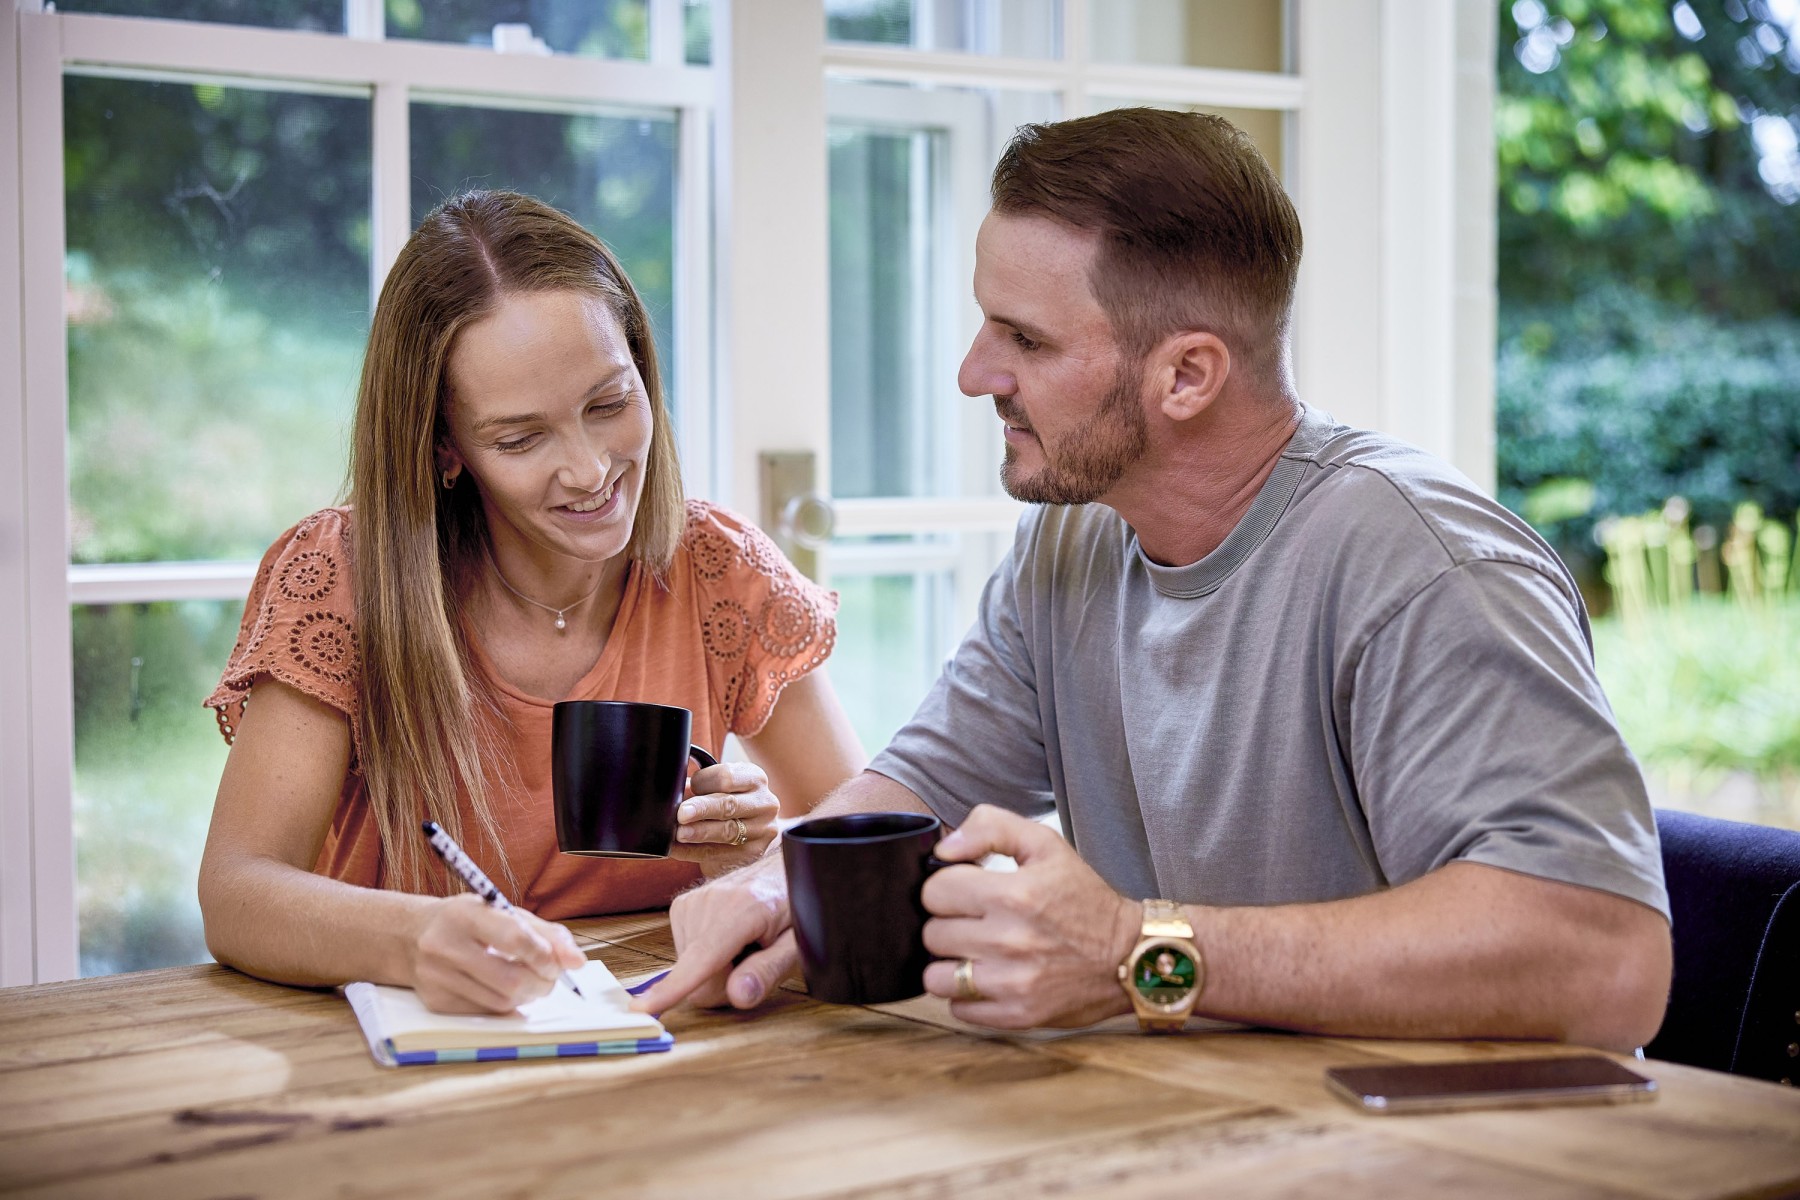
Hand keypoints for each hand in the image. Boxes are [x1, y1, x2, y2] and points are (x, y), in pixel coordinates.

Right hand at [407, 894, 585, 1013]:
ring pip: (501, 1002)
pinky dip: (505, 1005)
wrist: (410, 936)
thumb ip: (546, 933)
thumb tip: (577, 962)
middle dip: (542, 983)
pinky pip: (485, 1013)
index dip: (544, 955)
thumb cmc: (470, 921)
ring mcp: (436, 977)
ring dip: (527, 996)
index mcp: (465, 914)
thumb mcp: (504, 913)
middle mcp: (445, 946)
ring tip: (528, 981)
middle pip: (511, 980)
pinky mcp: (435, 1002)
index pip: (515, 939)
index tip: (556, 962)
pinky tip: (502, 989)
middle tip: (549, 977)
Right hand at [630, 852, 796, 1013]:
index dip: (674, 988)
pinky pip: (684, 955)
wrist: (780, 870)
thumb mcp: (797, 944)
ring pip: (687, 969)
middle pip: (697, 977)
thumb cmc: (794, 907)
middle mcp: (711, 900)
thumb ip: (769, 971)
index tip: (642, 1007)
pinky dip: (705, 955)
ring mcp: (692, 900)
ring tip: (744, 946)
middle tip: (753, 962)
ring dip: (716, 969)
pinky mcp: (682, 905)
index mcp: (744, 908)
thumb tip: (737, 995)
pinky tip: (728, 940)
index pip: (704, 957)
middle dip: (723, 984)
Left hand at [669, 760, 779, 876]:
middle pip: (729, 804)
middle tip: (682, 814)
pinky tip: (678, 849)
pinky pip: (719, 853)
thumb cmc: (731, 802)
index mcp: (755, 778)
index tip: (688, 788)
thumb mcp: (720, 788)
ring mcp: (763, 829)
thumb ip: (698, 788)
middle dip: (702, 809)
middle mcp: (765, 803)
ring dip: (699, 832)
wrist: (755, 830)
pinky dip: (694, 852)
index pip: (726, 776)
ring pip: (728, 831)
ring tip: (679, 833)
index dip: (702, 782)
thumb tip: (675, 791)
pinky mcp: (754, 853)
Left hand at [920, 805, 1139, 1028]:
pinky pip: (958, 1009)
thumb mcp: (1046, 845)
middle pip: (932, 934)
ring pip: (935, 977)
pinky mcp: (1017, 1015)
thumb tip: (944, 849)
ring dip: (949, 964)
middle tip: (974, 922)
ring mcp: (1012, 983)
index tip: (966, 892)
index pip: (934, 891)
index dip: (946, 888)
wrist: (1130, 953)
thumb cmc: (1084, 898)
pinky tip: (988, 979)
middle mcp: (1009, 940)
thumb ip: (991, 827)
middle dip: (948, 924)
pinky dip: (966, 996)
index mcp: (1014, 894)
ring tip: (973, 953)